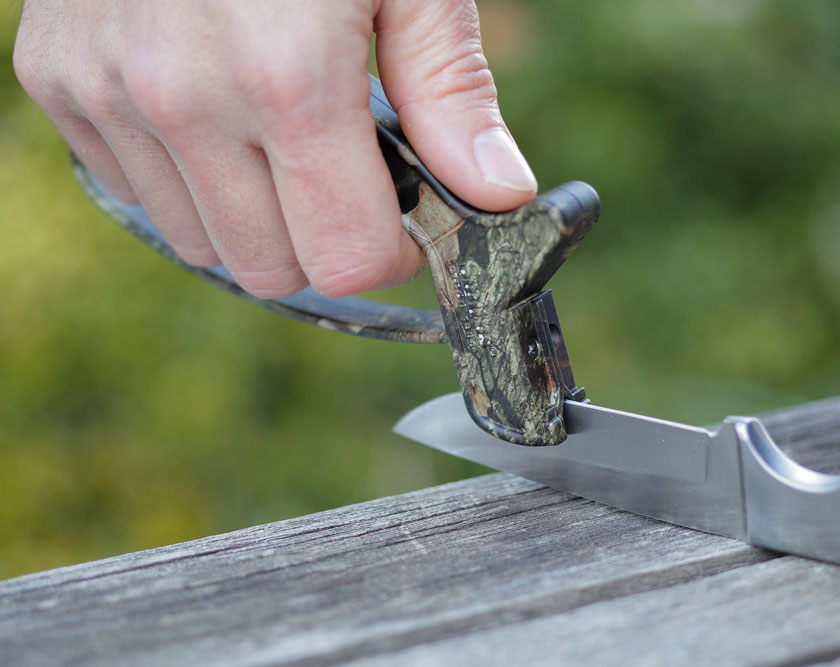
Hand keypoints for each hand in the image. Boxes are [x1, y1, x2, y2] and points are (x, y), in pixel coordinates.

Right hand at [14, 0, 536, 297]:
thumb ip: (450, 93)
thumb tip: (497, 193)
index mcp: (287, 76)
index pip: (344, 258)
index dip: (391, 254)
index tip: (407, 221)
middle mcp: (180, 97)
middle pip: (270, 267)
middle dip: (325, 241)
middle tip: (351, 180)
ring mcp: (105, 89)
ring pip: (199, 242)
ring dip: (255, 216)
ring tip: (282, 135)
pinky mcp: (57, 76)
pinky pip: (135, 189)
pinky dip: (187, 176)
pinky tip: (219, 112)